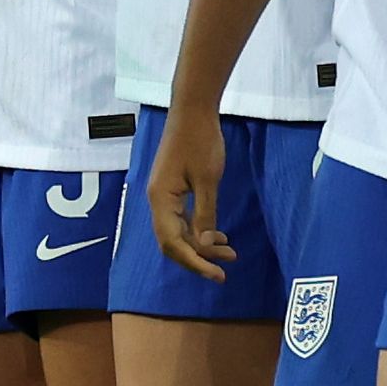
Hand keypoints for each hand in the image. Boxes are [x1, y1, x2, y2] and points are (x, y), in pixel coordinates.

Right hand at [143, 104, 238, 279]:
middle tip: (224, 271)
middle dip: (198, 258)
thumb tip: (203, 244)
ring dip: (201, 245)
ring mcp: (164, 195)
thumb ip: (205, 213)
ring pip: (179, 231)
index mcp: (161, 199)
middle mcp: (158, 201)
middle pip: (172, 242)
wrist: (192, 110)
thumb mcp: (207, 179)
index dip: (195, 262)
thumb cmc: (200, 141)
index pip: (173, 243)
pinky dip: (199, 230)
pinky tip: (218, 234)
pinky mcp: (172, 189)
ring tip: (229, 253)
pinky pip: (182, 219)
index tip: (217, 274)